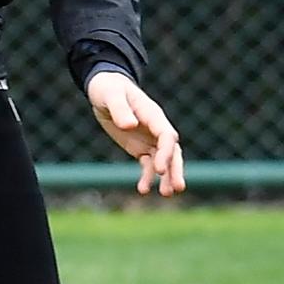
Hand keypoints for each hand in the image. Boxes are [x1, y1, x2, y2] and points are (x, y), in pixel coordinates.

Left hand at [87, 70, 186, 195]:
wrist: (105, 89)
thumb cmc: (110, 89)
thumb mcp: (112, 96)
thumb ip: (121, 110)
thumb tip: (129, 125)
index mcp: (153, 115)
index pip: (167, 136)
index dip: (166, 153)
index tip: (160, 170)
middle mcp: (156, 129)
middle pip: (173, 151)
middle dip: (175, 169)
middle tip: (178, 188)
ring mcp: (150, 139)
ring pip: (165, 161)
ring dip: (167, 177)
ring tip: (167, 195)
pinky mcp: (140, 148)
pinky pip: (148, 165)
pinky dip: (148, 177)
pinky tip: (143, 190)